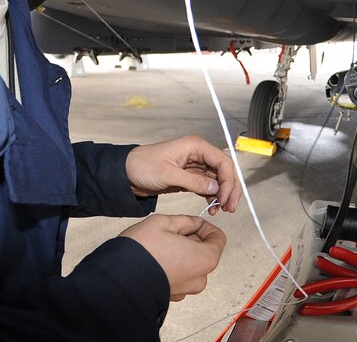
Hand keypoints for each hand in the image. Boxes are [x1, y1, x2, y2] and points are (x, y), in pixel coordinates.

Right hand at [119, 214, 225, 300]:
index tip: (192, 222)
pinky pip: (180, 275)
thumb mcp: (164, 222)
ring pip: (192, 263)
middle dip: (192, 238)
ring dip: (182, 251)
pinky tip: (157, 256)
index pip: (218, 238)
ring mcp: (186, 290)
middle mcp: (199, 278)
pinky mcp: (173, 295)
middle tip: (173, 229)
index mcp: (204, 258)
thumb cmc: (142, 250)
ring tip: (162, 242)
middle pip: (205, 251)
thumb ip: (185, 220)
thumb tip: (194, 222)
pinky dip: (173, 264)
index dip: (206, 226)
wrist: (119, 278)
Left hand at [125, 135, 240, 213]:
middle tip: (230, 207)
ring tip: (221, 210)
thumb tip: (215, 188)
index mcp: (195, 146)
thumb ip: (193, 181)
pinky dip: (212, 196)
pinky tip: (212, 207)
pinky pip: (208, 186)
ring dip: (222, 194)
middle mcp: (198, 153)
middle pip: (224, 170)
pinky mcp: (190, 176)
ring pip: (218, 179)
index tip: (225, 198)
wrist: (126, 173)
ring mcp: (195, 165)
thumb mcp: (168, 175)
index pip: (222, 161)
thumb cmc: (142, 166)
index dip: (228, 180)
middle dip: (230, 189)